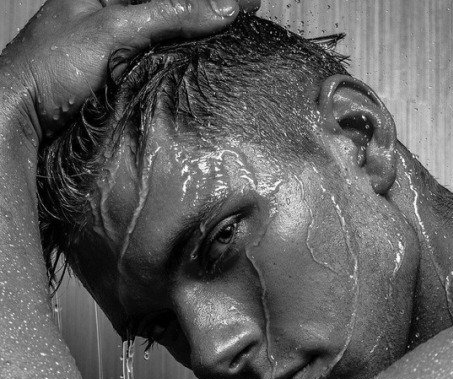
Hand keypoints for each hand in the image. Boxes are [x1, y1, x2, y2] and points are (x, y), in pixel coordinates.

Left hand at [0, 0, 259, 140]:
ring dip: (198, 40)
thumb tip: (223, 9)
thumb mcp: (113, 29)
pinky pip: (160, 63)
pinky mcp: (122, 75)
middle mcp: (114, 12)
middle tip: (246, 20)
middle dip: (207, 15)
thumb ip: (167, 15)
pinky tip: (203, 70)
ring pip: (168, 36)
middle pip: (171, 9)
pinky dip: (182, 64)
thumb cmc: (51, 64)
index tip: (248, 4)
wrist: (23, 113)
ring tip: (233, 43)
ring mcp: (119, 45)